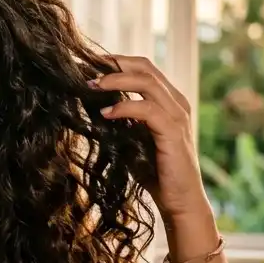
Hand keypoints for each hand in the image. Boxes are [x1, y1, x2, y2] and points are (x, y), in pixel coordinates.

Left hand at [90, 55, 210, 224]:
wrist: (178, 201)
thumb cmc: (154, 172)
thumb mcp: (131, 139)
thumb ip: (119, 121)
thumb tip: (90, 105)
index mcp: (168, 101)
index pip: (143, 69)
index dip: (116, 61)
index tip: (88, 62)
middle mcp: (176, 103)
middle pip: (145, 68)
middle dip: (113, 64)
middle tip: (85, 68)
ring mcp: (177, 116)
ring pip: (147, 83)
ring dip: (116, 81)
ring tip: (91, 85)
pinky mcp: (174, 133)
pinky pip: (148, 110)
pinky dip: (124, 108)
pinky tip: (105, 114)